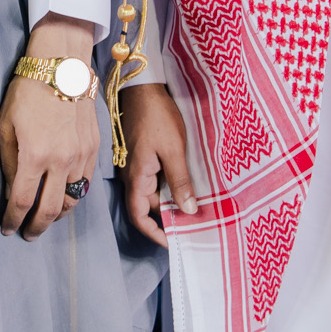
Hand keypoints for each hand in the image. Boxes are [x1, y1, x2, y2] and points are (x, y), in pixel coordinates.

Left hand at [0, 15, 99, 240]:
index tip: (8, 228)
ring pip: (72, 201)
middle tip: (28, 234)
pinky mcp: (94, 149)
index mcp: (33, 155)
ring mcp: (80, 156)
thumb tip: (11, 192)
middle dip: (36, 227)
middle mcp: (60, 160)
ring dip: (57, 214)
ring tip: (46, 217)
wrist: (62, 67)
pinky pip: (85, 184)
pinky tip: (64, 196)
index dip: (13, 220)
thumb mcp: (5, 126)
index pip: (22, 202)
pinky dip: (74, 196)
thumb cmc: (26, 92)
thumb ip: (8, 163)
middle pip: (50, 210)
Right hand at [118, 83, 197, 247]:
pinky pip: (156, 180)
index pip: (141, 217)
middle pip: (150, 208)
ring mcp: (138, 166)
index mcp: (137, 178)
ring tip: (196, 209)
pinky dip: (171, 188)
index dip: (155, 233)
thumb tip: (188, 211)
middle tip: (195, 226)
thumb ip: (180, 181)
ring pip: (155, 193)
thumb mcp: (173, 149)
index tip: (174, 243)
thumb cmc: (157, 117)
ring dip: (172, 203)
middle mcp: (134, 176)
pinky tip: (188, 186)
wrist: (143, 88)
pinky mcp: (144, 156)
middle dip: (169, 220)